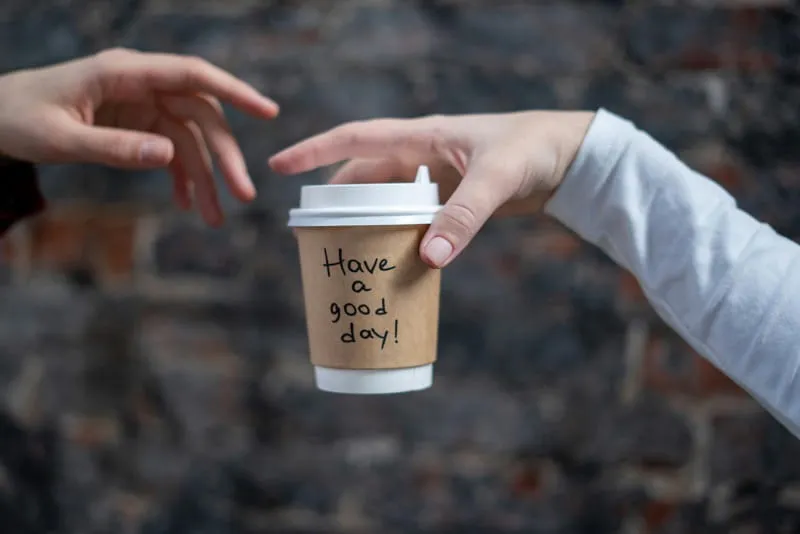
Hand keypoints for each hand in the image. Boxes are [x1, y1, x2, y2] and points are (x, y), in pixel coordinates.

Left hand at [0, 48, 279, 225]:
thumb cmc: (21, 117)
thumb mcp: (61, 138)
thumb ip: (114, 147)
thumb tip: (169, 157)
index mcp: (124, 72)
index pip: (191, 75)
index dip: (234, 91)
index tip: (267, 111)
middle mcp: (142, 85)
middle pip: (200, 116)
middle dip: (224, 157)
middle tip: (243, 195)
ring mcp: (144, 105)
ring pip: (192, 139)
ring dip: (206, 178)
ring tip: (214, 217)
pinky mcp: (140, 124)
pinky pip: (173, 150)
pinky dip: (182, 177)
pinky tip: (186, 203)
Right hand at [269, 111, 593, 267]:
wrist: (569, 157)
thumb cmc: (533, 150)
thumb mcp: (497, 180)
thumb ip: (464, 217)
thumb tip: (428, 259)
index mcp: (423, 136)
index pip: (355, 139)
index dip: (314, 152)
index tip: (278, 166)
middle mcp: (422, 155)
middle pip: (363, 176)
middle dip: (333, 199)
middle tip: (308, 231)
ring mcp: (436, 178)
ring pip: (385, 200)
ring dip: (365, 220)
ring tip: (341, 251)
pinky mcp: (451, 199)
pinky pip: (411, 217)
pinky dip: (397, 234)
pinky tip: (390, 257)